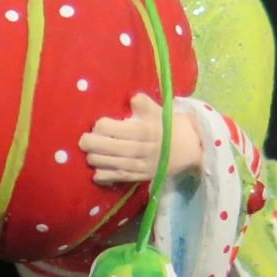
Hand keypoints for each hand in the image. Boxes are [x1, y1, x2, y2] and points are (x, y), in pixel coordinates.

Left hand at [79, 94, 202, 184]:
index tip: (97, 124)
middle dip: (97, 145)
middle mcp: (148, 149)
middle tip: (83, 141)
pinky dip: (109, 178)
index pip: (126, 130)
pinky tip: (96, 174)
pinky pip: (125, 178)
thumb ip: (146, 105)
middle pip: (119, 149)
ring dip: (100, 161)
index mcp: (152, 131)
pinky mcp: (144, 176)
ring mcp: (146, 165)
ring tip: (88, 155)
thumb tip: (132, 98)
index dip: (107, 128)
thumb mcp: (162, 112)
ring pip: (119, 165)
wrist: (192, 149)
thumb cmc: (172, 126)